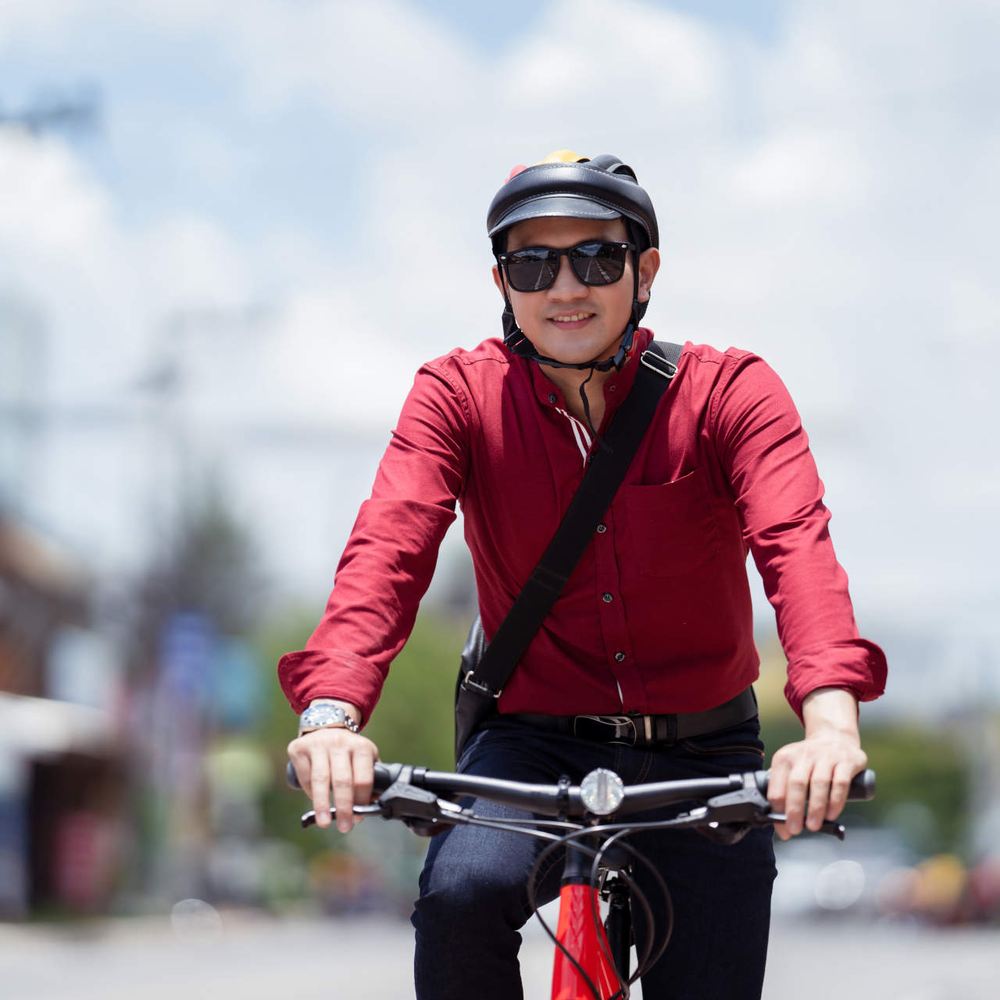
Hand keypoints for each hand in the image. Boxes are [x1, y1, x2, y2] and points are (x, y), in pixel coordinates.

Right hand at [287, 722, 378, 832]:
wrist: (326, 725)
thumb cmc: (348, 750)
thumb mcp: (364, 757)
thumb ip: (370, 778)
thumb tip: (374, 805)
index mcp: (361, 746)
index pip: (363, 778)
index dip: (361, 801)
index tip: (358, 817)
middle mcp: (340, 742)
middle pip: (343, 780)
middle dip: (344, 807)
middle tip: (344, 827)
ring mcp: (319, 744)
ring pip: (321, 780)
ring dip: (322, 804)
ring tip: (324, 822)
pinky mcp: (300, 748)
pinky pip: (305, 776)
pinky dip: (310, 792)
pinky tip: (315, 801)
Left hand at [767, 688, 866, 840]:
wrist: (835, 738)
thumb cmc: (809, 760)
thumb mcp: (791, 766)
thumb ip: (781, 787)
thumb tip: (774, 818)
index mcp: (785, 758)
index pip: (777, 786)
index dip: (777, 810)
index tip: (784, 829)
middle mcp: (804, 755)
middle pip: (796, 784)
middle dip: (794, 809)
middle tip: (795, 829)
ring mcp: (825, 756)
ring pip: (818, 783)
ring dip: (815, 808)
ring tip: (813, 826)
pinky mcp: (845, 761)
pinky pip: (840, 782)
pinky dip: (835, 800)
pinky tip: (832, 814)